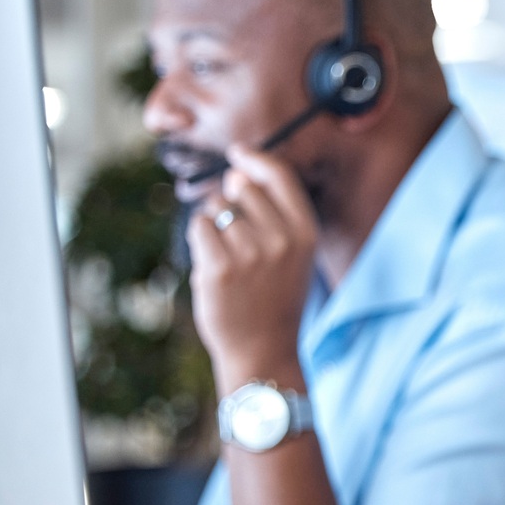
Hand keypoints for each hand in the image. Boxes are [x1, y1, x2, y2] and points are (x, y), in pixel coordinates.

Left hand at [187, 147, 317, 388]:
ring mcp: (251, 253)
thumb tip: (235, 172)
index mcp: (305, 233)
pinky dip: (199, 241)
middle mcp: (282, 239)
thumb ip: (273, 213)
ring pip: (216, 209)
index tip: (237, 154)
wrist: (263, 351)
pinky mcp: (219, 267)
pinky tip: (213, 266)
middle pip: (241, 188)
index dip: (254, 159)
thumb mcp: (292, 254)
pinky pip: (198, 227)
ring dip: (214, 227)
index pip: (279, 176)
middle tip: (237, 239)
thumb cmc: (274, 300)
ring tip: (230, 262)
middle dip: (230, 202)